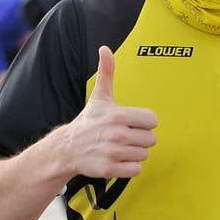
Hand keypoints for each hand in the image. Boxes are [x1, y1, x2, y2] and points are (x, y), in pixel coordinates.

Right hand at [58, 46, 157, 178]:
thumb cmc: (88, 121)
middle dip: (139, 139)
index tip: (130, 123)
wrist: (67, 148)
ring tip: (119, 148)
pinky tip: (117, 160)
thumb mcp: (100, 97)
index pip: (152, 121)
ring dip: (134, 153)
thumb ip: (107, 72)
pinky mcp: (109, 169)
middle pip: (151, 140)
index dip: (143, 123)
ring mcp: (113, 153)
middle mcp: (117, 134)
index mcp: (119, 115)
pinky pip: (135, 170)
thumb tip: (105, 49)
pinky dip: (129, 167)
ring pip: (144, 155)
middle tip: (124, 137)